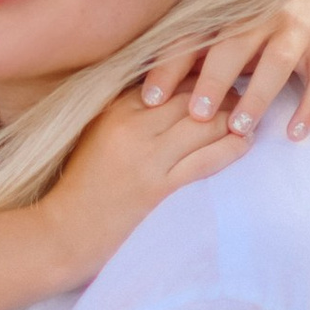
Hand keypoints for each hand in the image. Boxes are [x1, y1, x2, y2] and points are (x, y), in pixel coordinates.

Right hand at [41, 79, 256, 287]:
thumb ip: (127, 112)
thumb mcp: (96, 136)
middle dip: (224, 91)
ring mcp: (145, 157)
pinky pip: (207, 159)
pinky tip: (245, 142)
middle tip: (243, 95)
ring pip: (204, 122)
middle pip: (192, 95)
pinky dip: (232, 147)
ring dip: (234, 117)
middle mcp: (131, 126)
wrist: (61, 235)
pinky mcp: (157, 188)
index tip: (220, 78)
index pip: (170, 77)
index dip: (201, 74)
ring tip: (248, 118)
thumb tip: (170, 94)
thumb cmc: (80, 187)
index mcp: (114, 109)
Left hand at [140, 0, 309, 139]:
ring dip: (258, 96)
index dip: (171, 65)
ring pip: (277, 62)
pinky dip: (309, 108)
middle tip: (194, 115)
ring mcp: (299, 29)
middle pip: (235, 44)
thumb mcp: (226, 25)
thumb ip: (191, 45)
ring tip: (238, 128)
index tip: (149, 98)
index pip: (194, 35)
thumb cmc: (256, 22)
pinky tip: (293, 135)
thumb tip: (132, 78)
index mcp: (229, 7)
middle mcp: (264, 12)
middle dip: (213, 79)